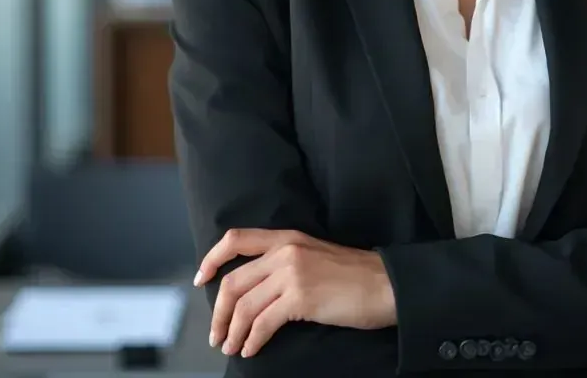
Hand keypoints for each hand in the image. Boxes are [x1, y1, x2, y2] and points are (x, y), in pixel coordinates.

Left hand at [194, 228, 396, 357]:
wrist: (384, 284)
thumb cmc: (352, 276)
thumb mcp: (313, 256)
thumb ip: (283, 263)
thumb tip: (253, 291)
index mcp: (287, 237)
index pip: (236, 238)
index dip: (212, 258)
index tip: (202, 279)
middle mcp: (285, 250)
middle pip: (234, 281)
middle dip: (219, 313)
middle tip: (217, 335)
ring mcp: (292, 272)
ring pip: (244, 305)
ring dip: (232, 332)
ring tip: (232, 347)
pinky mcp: (301, 297)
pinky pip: (262, 323)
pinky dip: (251, 340)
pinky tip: (252, 350)